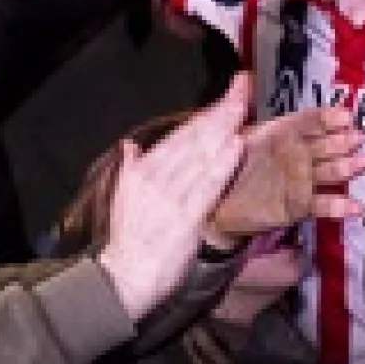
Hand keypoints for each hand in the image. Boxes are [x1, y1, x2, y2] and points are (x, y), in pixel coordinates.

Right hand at [94, 76, 249, 317]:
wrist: (124, 277)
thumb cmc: (128, 241)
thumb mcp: (120, 198)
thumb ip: (129, 168)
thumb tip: (130, 146)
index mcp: (142, 171)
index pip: (179, 135)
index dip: (206, 113)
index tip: (226, 94)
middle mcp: (156, 178)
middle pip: (194, 137)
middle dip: (221, 110)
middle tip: (242, 86)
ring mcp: (172, 196)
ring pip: (203, 155)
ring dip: (224, 128)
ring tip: (243, 106)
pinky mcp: (186, 217)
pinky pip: (207, 186)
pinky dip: (222, 165)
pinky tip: (236, 146)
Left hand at [210, 106, 364, 242]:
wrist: (204, 207)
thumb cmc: (213, 166)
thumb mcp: (219, 130)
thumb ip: (235, 105)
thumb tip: (244, 77)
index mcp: (276, 134)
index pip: (306, 122)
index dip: (326, 118)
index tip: (345, 114)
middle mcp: (291, 155)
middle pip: (322, 146)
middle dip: (342, 141)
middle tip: (360, 137)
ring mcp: (296, 181)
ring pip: (326, 173)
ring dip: (346, 168)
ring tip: (364, 163)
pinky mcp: (295, 207)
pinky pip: (320, 205)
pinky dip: (339, 206)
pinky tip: (356, 206)